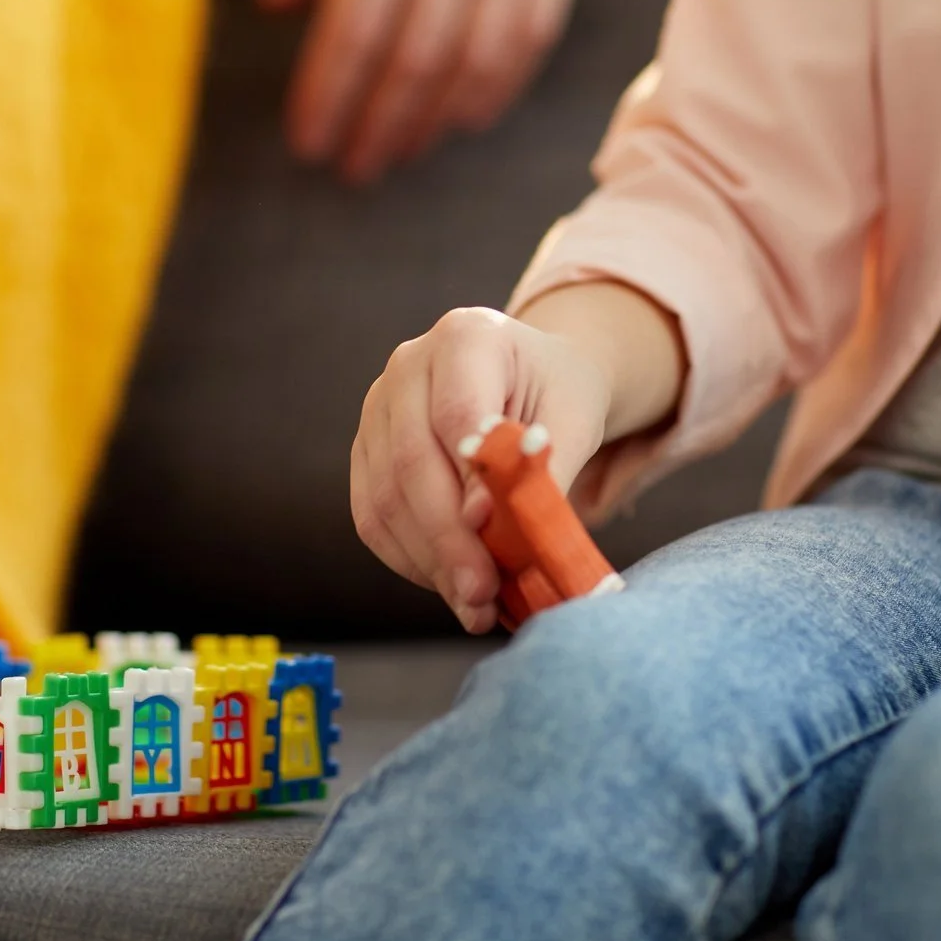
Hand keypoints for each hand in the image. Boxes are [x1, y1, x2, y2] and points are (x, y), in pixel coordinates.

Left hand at [263, 0, 655, 182]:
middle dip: (375, 127)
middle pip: (410, 62)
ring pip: (470, 66)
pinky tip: (461, 118)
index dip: (327, 96)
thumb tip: (276, 5)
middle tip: (351, 167)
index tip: (307, 141)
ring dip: (429, 123)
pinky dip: (491, 93)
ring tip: (398, 150)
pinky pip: (524, 45)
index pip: (350, 28)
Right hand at [352, 307, 613, 632]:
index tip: (493, 530)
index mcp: (466, 336)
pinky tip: (448, 584)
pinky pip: (371, 515)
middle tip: (483, 594)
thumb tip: (485, 522)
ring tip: (474, 605)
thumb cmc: (558, 394)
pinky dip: (409, 559)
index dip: (470, 479)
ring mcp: (377, 407)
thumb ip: (540, 464)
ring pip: (385, 496)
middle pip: (412, 461)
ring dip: (428, 561)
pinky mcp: (366, 450)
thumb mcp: (574, 417)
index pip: (456, 413)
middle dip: (448, 539)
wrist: (531, 380)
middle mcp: (408, 365)